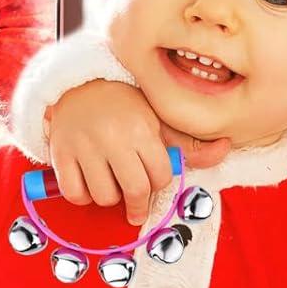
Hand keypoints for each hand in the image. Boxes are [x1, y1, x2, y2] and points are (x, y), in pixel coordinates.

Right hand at [47, 79, 230, 225]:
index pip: (161, 175)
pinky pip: (74, 193)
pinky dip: (83, 196)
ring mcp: (83, 146)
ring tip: (111, 181)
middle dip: (139, 202)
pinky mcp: (60, 153)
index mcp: (141, 128)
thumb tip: (225, 149)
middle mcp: (112, 137)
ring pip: (103, 196)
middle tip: (136, 201)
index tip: (153, 175)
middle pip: (134, 190)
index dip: (159, 180)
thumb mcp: (158, 119)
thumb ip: (190, 143)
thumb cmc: (125, 106)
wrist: (79, 85)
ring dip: (110, 197)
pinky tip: (90, 182)